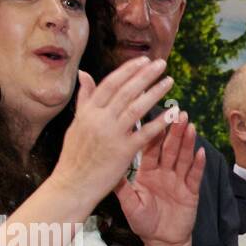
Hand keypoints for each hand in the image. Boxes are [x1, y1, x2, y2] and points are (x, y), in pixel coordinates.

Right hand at [52, 57, 175, 204]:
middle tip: (162, 64)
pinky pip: (144, 134)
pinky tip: (172, 114)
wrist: (72, 184)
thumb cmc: (74, 156)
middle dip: (145, 75)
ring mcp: (111, 134)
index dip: (128, 70)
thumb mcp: (76, 123)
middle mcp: (99, 119)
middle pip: (126, 91)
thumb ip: (85, 99)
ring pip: (136, 108)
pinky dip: (159, 123)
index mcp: (88, 111)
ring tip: (169, 82)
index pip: (111, 84)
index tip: (143, 60)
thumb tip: (84, 73)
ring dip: (155, 93)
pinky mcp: (122, 151)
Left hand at [114, 112, 205, 245]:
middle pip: (170, 148)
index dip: (154, 132)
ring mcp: (179, 181)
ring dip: (188, 142)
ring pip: (184, 158)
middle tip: (178, 112)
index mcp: (148, 172)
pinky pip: (195, 176)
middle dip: (174, 130)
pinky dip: (198, 165)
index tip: (154, 115)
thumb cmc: (143, 223)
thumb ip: (120, 185)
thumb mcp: (128, 203)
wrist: (161, 242)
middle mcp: (164, 173)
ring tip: (190, 125)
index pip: (151, 148)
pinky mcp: (191, 193)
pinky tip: (201, 153)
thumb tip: (106, 166)